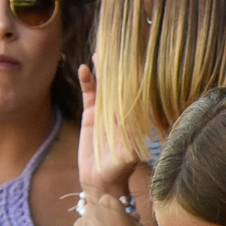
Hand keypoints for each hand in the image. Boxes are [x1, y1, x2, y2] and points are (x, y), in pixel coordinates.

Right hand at [77, 62, 136, 196]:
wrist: (100, 180)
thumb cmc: (120, 169)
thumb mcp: (129, 155)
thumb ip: (133, 144)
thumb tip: (140, 135)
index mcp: (136, 116)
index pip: (140, 91)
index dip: (141, 75)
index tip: (142, 57)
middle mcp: (123, 110)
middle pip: (123, 83)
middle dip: (122, 66)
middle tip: (120, 45)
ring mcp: (107, 110)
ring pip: (106, 84)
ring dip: (104, 68)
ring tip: (101, 51)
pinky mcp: (91, 114)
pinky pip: (89, 93)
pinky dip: (87, 81)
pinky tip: (83, 68)